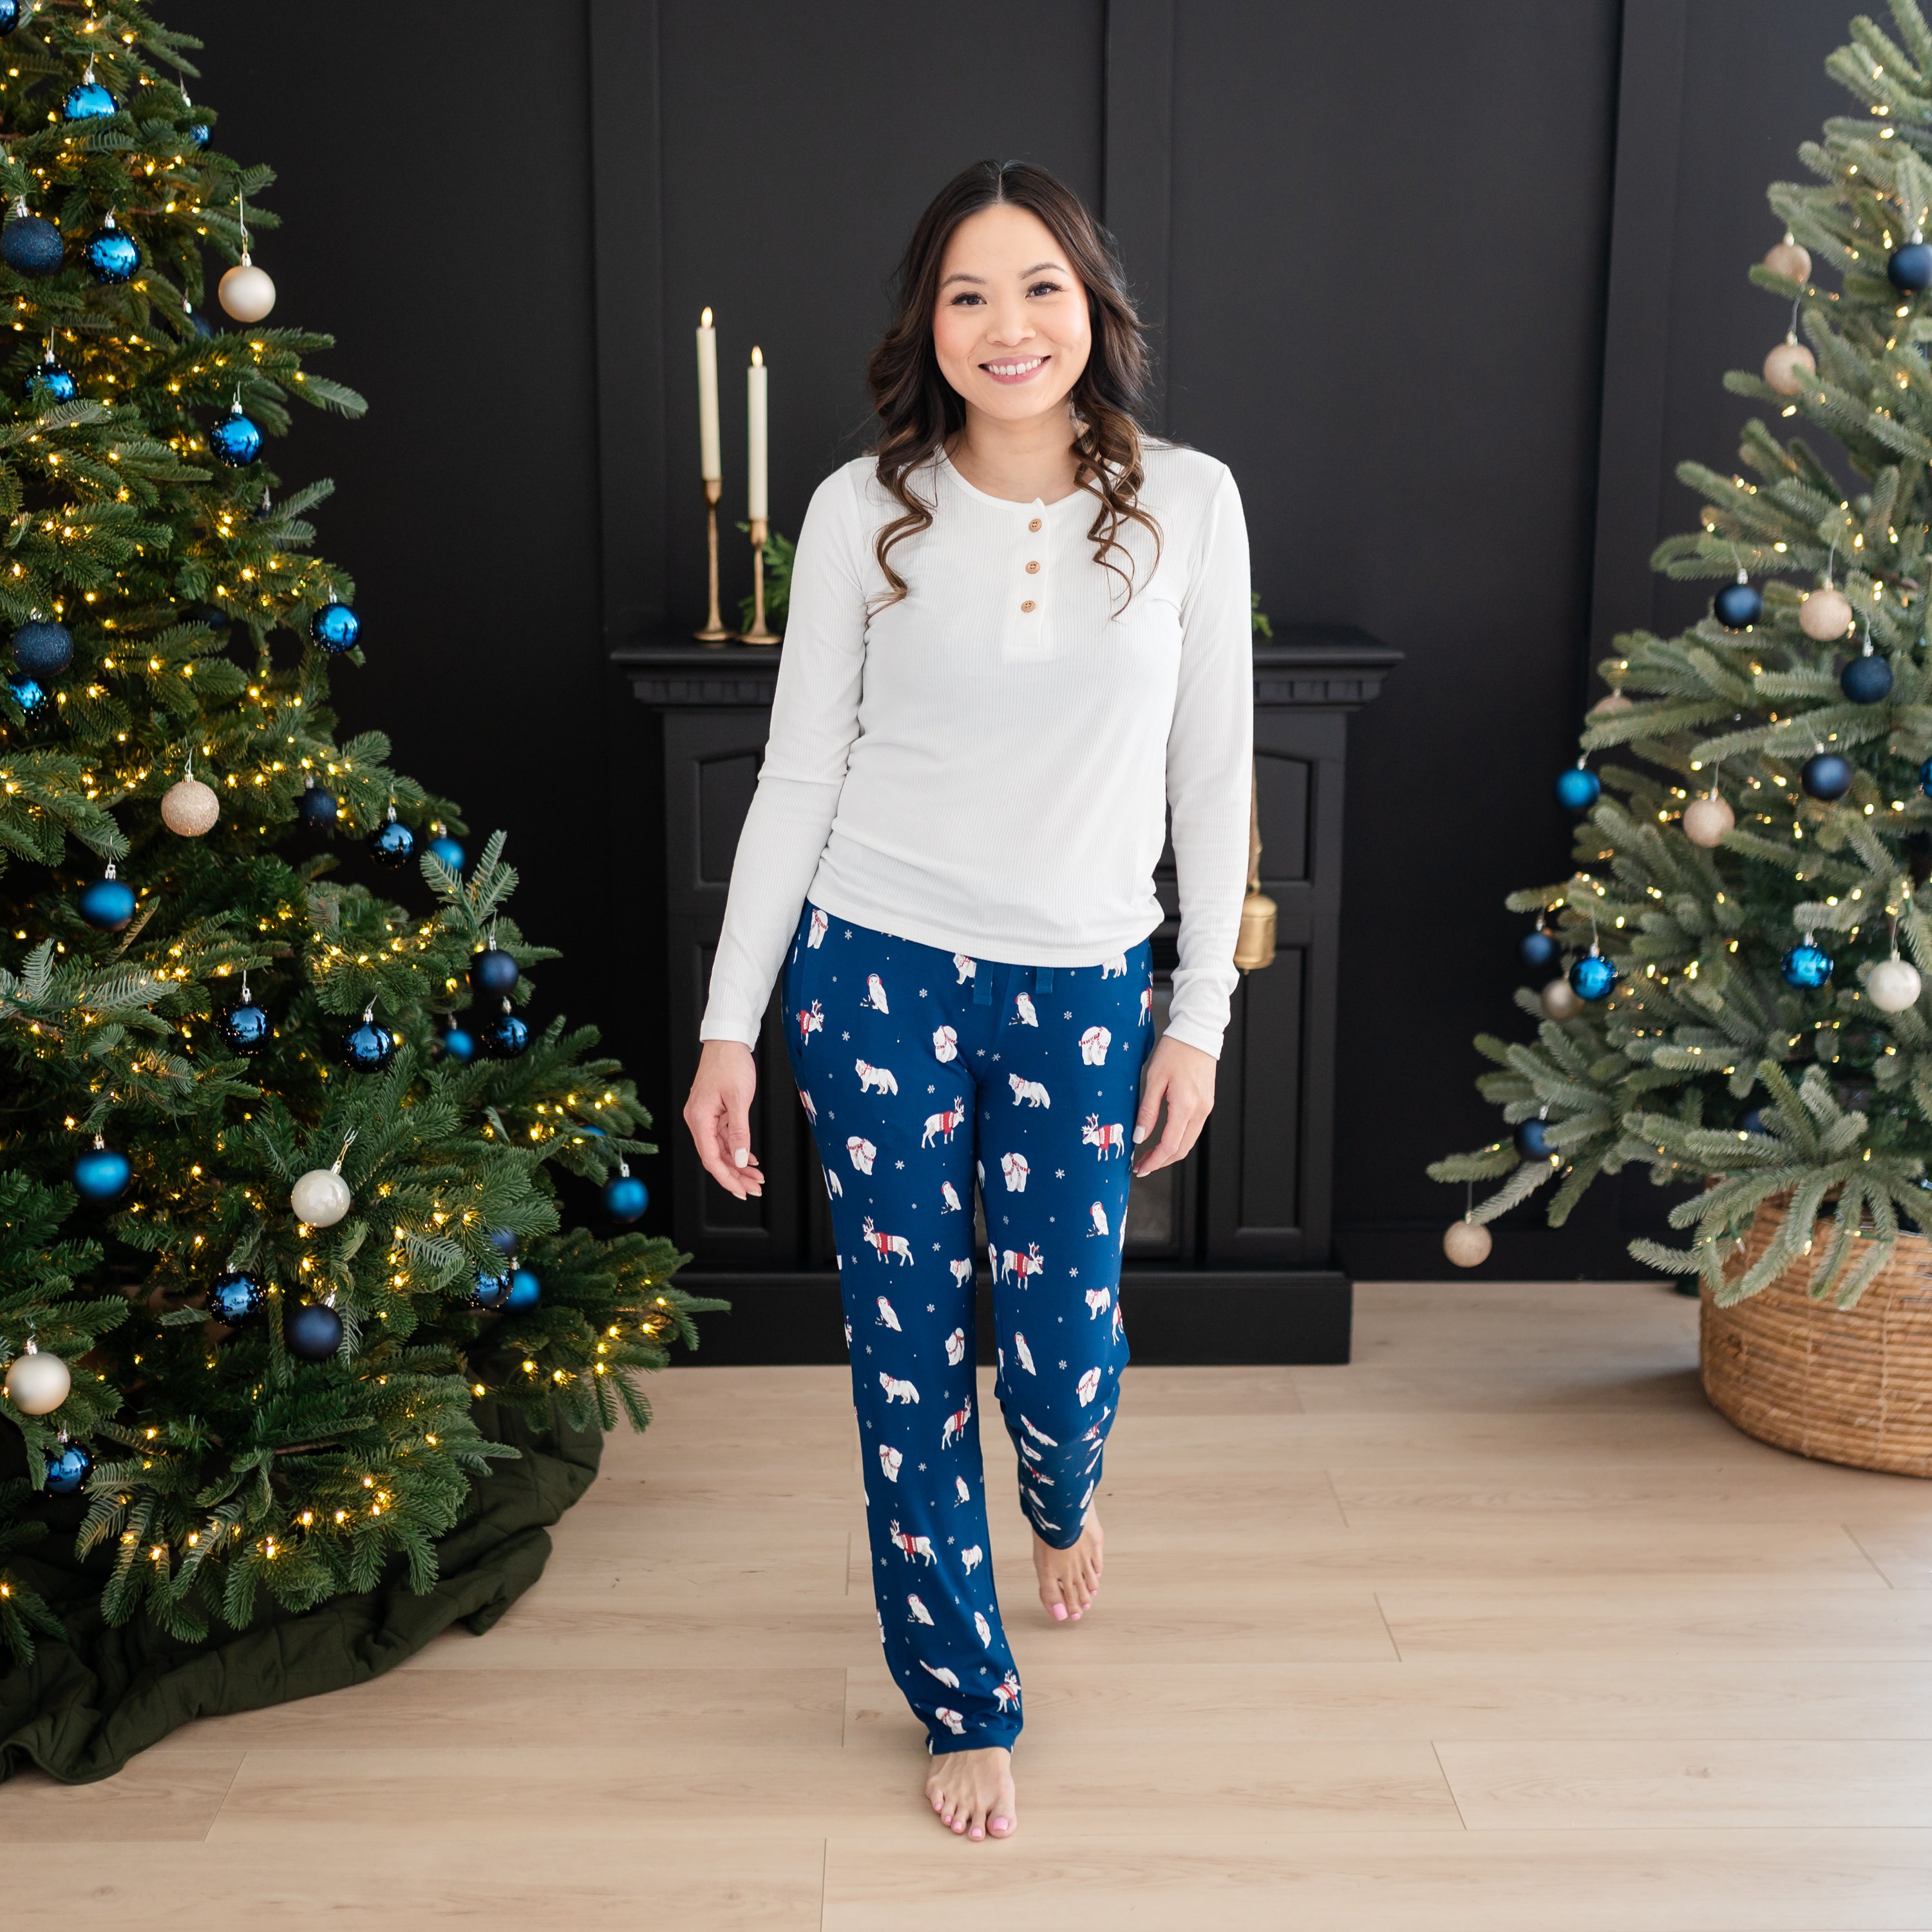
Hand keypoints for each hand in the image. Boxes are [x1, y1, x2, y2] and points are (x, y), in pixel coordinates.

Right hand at [683, 1039, 764, 1198]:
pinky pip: (724, 1137)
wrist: (727, 1041)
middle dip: (735, 1175)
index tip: (742, 1190)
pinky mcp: (713, 1112)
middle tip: (755, 1188)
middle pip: (715, 1157)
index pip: (711, 1158)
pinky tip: (750, 1158)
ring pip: (721, 1149)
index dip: (727, 1177)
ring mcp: (705, 1116)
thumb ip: (739, 1132)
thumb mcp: (738, 1099)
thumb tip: (739, 1158)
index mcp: (699, 1118)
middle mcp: (698, 1120)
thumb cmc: (730, 1063)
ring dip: (738, 1164)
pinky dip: (737, 1148)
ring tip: (756, 1177)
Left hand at [1131, 1034, 1215, 1176]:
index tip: (1140, 1168)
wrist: (1197, 1033)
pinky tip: (1164, 1139)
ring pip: (1188, 1142)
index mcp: (1186, 1106)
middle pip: (1181, 1149)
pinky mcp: (1207, 1103)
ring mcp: (1206, 1108)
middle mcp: (1200, 1110)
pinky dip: (1178, 1140)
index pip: (1169, 1145)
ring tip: (1150, 1155)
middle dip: (1161, 1162)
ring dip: (1170, 1153)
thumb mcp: (1154, 1079)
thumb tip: (1139, 1137)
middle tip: (1142, 1166)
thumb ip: (1147, 1110)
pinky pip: (1193, 1130)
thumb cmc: (1174, 1051)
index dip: (1154, 1161)